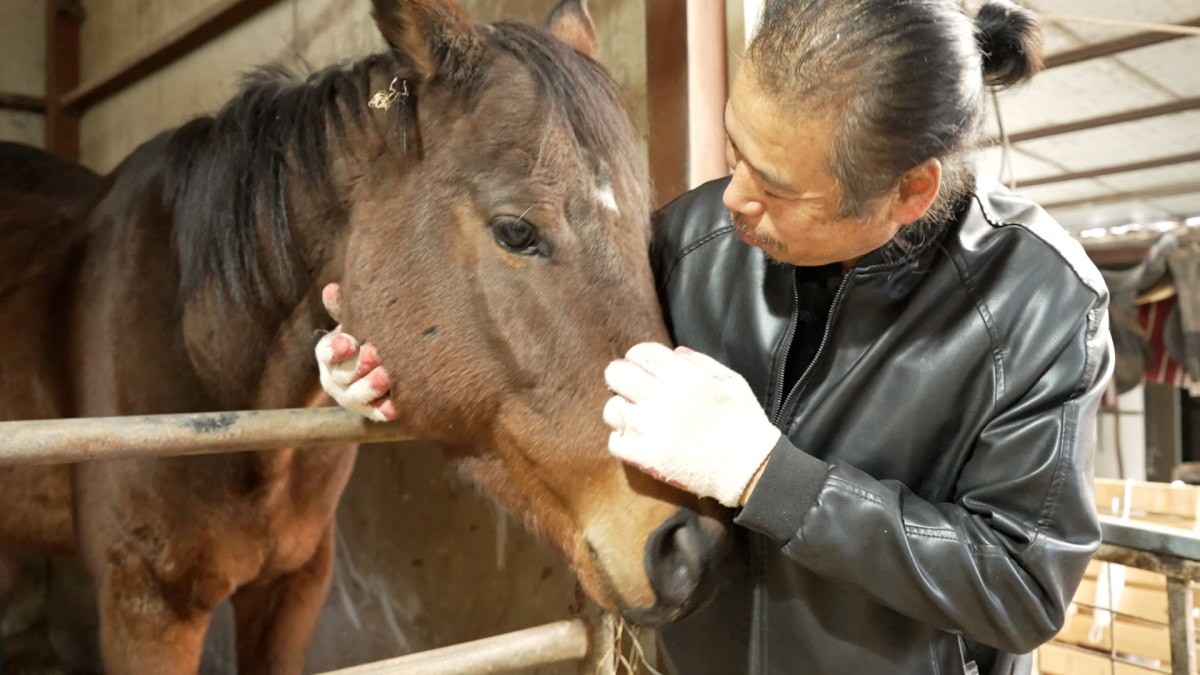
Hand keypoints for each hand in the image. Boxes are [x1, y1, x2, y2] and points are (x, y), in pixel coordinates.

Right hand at [314, 283, 397, 421]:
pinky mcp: (372, 411)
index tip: (348, 343)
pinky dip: (385, 410)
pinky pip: (376, 414)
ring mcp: (352, 397)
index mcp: (330, 352)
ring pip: (356, 396)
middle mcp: (336, 378)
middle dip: (358, 364)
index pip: (327, 352)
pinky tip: (395, 407)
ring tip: (386, 376)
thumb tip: (331, 290)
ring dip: (370, 387)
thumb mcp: (358, 320)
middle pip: (342, 375)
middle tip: (375, 353)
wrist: (391, 361)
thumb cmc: (369, 335)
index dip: (336, 349)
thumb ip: (345, 309)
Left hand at [603, 343, 779, 506]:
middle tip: (633, 390)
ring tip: (638, 418)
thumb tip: (674, 353)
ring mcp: (649, 428)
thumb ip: (701, 362)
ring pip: (611, 409)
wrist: (747, 468)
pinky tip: (641, 439)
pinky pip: (615, 441)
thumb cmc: (743, 422)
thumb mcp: (731, 381)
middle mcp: (661, 397)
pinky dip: (624, 439)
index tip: (645, 370)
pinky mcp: (645, 456)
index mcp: (683, 376)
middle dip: (622, 377)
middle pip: (615, 374)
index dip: (638, 358)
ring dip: (622, 410)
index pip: (640, 353)